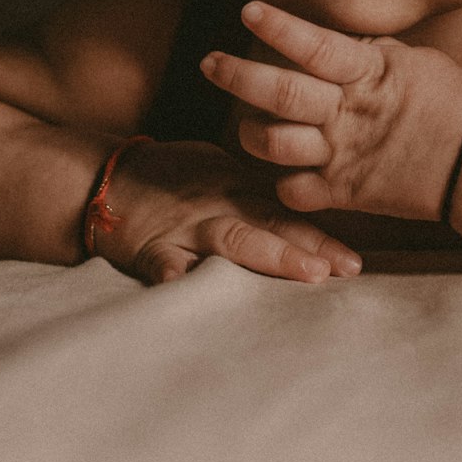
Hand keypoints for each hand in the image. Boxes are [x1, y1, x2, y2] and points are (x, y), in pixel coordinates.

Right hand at [92, 139, 360, 284]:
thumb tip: (307, 206)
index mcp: (237, 194)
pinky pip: (162, 262)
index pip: (287, 216)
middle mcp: (219, 210)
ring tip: (307, 273)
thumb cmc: (172, 179)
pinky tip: (189, 288)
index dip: (322, 238)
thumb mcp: (220, 174)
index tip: (354, 262)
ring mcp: (186, 230)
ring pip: (233, 240)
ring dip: (271, 256)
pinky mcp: (149, 248)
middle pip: (271, 227)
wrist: (107, 179)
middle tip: (345, 269)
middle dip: (310, 248)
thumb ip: (258, 194)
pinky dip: (174, 276)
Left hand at [199, 1, 461, 220]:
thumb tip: (343, 41)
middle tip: (209, 63)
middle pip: (280, 93)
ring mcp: (343, 155)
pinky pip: (295, 192)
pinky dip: (285, 184)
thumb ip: (372, 54)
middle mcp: (348, 113)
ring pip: (275, 144)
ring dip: (253, 133)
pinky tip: (287, 173)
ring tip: (246, 125)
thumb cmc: (454, 102)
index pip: (314, 46)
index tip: (247, 10)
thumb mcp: (414, 62)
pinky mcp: (346, 193)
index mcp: (368, 75)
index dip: (278, 28)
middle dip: (237, 75)